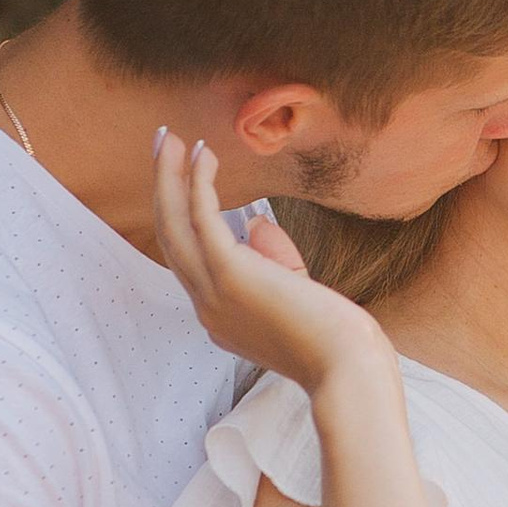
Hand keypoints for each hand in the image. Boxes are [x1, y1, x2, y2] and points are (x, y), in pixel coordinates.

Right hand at [151, 132, 391, 401]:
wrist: (346, 369)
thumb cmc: (335, 338)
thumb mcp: (296, 291)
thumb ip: (273, 257)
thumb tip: (254, 221)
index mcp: (219, 316)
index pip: (189, 260)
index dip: (183, 214)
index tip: (187, 175)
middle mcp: (206, 306)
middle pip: (170, 237)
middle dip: (162, 187)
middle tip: (161, 146)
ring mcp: (212, 293)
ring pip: (174, 225)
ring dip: (168, 177)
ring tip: (167, 137)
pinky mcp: (229, 274)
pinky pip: (202, 219)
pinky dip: (197, 183)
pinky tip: (202, 154)